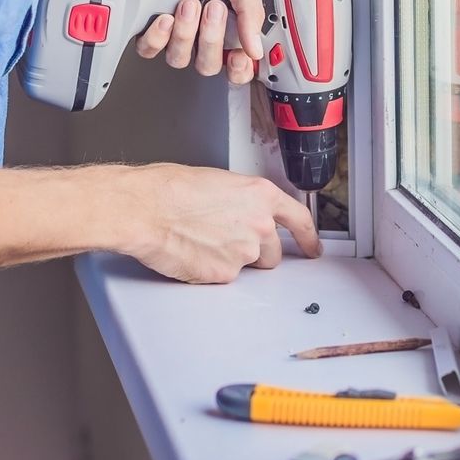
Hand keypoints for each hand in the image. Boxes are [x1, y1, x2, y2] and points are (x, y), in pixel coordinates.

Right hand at [119, 164, 322, 283]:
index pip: (299, 220)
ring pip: (249, 267)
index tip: (312, 247)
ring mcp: (245, 252)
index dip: (308, 237)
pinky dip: (210, 270)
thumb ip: (239, 201)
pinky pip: (224, 277)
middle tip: (227, 241)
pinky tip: (192, 254)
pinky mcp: (226, 275)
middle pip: (273, 251)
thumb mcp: (216, 181)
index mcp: (260, 195)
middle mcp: (260, 224)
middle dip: (256, 251)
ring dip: (233, 260)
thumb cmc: (169, 189)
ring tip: (204, 243)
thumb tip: (236, 213)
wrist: (146, 209)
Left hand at [124, 0, 264, 86]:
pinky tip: (162, 14)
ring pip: (180, 59)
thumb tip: (257, 45)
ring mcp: (175, 25)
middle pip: (210, 64)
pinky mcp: (148, 23)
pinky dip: (157, 36)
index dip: (240, 67)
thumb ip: (249, 5)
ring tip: (184, 1)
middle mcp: (203, 23)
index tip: (239, 59)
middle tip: (210, 8)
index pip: (240, 57)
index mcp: (231, 10)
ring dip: (184, 34)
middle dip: (210, 40)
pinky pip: (151, 50)